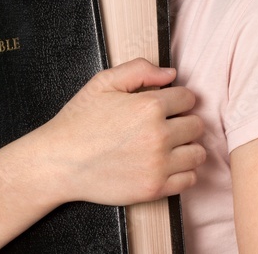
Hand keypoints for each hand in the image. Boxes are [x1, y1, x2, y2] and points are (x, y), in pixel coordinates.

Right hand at [39, 57, 205, 205]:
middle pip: (196, 125)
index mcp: (148, 106)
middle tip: (163, 126)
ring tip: (165, 145)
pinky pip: (190, 179)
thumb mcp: (101, 83)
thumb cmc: (78, 121)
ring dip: (186, 147)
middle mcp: (158, 135)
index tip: (166, 106)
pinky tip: (163, 164)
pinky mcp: (155, 188)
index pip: (188, 98)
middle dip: (183, 122)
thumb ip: (138, 70)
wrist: (59, 161)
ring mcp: (158, 164)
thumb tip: (170, 74)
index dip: (176, 99)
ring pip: (198, 153)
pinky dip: (181, 172)